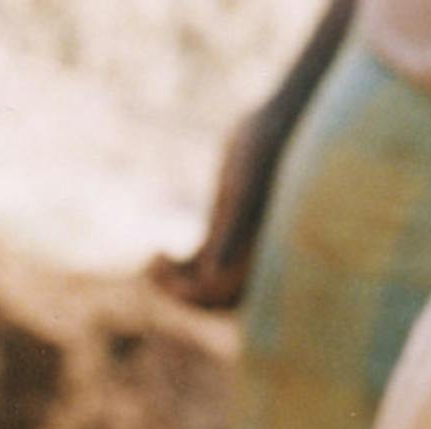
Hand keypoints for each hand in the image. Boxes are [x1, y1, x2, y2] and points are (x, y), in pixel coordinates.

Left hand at [153, 102, 286, 309]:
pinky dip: (179, 266)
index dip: (193, 298)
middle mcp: (246, 259)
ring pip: (202, 282)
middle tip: (153, 270)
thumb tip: (211, 276)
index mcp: (257, 260)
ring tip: (155, 261)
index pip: (222, 298)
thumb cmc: (265, 155)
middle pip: (211, 298)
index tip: (167, 278)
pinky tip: (161, 252)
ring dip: (176, 281)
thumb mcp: (243, 193)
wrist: (276, 128)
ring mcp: (234, 247)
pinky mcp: (223, 231)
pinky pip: (199, 264)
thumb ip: (231, 235)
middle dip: (181, 292)